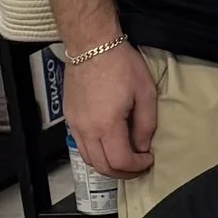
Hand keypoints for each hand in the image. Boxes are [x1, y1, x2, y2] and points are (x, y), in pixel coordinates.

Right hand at [65, 39, 157, 177]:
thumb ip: (145, 125)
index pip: (120, 161)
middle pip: (102, 167)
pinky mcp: (68, 117)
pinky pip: (81, 145)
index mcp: (107, 124)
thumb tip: (142, 147)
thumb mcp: (145, 93)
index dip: (137, 167)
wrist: (91, 45)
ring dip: (108, 166)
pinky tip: (109, 145)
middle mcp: (86, 129)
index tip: (149, 159)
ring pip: (88, 159)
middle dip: (123, 173)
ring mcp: (74, 124)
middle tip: (139, 166)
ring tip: (125, 159)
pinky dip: (95, 153)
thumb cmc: (121, 64)